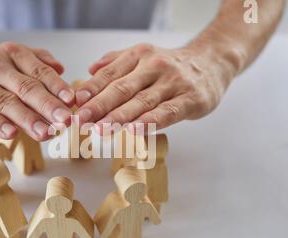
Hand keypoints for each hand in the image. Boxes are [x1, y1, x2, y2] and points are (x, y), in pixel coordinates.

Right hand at [0, 42, 73, 140]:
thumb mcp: (11, 57)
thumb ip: (38, 62)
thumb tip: (61, 69)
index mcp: (13, 54)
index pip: (40, 72)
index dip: (57, 87)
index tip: (72, 101)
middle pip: (26, 88)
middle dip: (48, 106)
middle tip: (65, 120)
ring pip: (6, 103)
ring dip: (28, 119)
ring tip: (46, 133)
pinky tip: (12, 134)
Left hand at [74, 43, 236, 132]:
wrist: (213, 63)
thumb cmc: (172, 66)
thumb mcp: (144, 56)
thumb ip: (116, 61)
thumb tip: (90, 70)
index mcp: (139, 56)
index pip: (109, 74)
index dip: (90, 90)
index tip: (74, 104)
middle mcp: (154, 66)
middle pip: (121, 88)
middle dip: (98, 106)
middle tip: (80, 120)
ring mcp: (173, 83)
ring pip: (142, 102)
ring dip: (119, 117)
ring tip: (100, 129)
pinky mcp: (190, 99)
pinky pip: (167, 112)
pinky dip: (150, 121)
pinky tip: (134, 130)